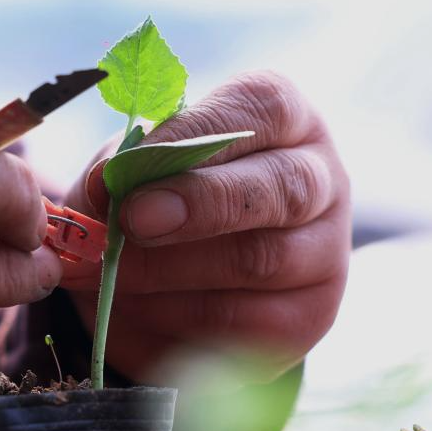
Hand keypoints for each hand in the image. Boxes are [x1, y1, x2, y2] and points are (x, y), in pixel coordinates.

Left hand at [61, 71, 349, 382]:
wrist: (156, 284)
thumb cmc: (149, 201)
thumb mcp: (129, 171)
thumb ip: (120, 169)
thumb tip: (107, 182)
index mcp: (284, 119)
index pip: (261, 108)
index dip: (192, 134)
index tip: (129, 166)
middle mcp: (320, 178)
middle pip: (282, 187)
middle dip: (198, 205)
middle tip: (131, 222)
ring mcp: (324, 252)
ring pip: (259, 260)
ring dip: (170, 271)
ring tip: (110, 275)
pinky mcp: (308, 317)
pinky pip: (243, 322)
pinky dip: (177, 318)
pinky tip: (136, 310)